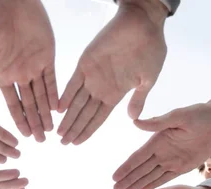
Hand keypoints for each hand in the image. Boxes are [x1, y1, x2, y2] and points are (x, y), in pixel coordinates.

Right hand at [0, 0, 56, 141]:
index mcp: (2, 75)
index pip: (13, 104)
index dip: (18, 120)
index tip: (23, 137)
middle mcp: (19, 74)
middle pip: (29, 104)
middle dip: (34, 123)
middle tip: (41, 141)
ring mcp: (34, 66)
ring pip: (42, 96)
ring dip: (46, 113)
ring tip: (51, 131)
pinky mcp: (47, 56)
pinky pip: (52, 79)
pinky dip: (54, 94)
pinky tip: (57, 109)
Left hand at [57, 0, 167, 144]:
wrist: (143, 23)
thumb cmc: (151, 49)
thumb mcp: (148, 79)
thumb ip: (138, 99)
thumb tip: (132, 119)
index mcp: (116, 93)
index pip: (98, 117)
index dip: (87, 131)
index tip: (77, 143)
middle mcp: (101, 87)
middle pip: (84, 114)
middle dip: (74, 129)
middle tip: (63, 143)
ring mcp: (92, 76)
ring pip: (75, 102)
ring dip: (68, 118)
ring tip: (58, 133)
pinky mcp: (85, 62)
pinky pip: (72, 82)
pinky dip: (65, 95)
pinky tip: (59, 109)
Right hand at [113, 99, 210, 188]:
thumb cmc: (197, 115)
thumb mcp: (178, 116)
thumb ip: (157, 122)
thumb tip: (135, 122)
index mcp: (157, 140)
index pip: (137, 157)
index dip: (126, 168)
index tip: (114, 177)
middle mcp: (161, 152)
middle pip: (141, 170)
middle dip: (128, 180)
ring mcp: (171, 161)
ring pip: (150, 176)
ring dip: (137, 185)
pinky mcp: (182, 167)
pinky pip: (165, 179)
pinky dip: (154, 186)